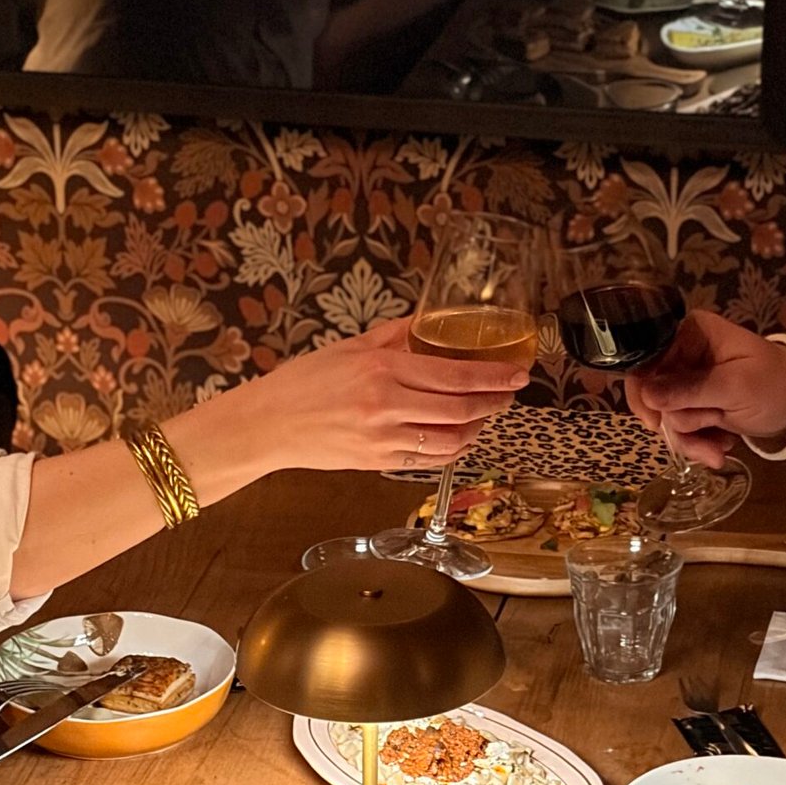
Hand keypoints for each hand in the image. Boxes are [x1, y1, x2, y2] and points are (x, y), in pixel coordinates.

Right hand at [246, 318, 527, 475]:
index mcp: (381, 369)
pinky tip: (460, 438)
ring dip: (477, 428)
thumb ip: (395, 335)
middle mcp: (386, 405)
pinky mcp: (378, 462)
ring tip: (486, 414)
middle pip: (460, 408)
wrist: (268, 424)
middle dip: (494, 402)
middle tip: (510, 393)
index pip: (454, 375)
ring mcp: (383, 438)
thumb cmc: (303, 383)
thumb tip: (429, 322)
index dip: (493, 377)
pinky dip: (453, 450)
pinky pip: (429, 460)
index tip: (517, 374)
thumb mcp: (350, 347)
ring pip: (450, 439)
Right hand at [624, 312, 785, 466]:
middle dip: (679, 424)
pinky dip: (698, 443)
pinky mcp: (692, 405)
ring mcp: (685, 381)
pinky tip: (722, 445)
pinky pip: (678, 428)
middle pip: (652, 394)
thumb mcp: (736, 386)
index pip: (646, 359)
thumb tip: (648, 395)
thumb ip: (691, 390)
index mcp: (689, 334)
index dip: (644, 392)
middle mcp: (681, 354)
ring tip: (722, 447)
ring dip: (692, 439)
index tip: (656, 423)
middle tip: (708, 438)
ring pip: (665, 417)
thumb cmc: (775, 384)